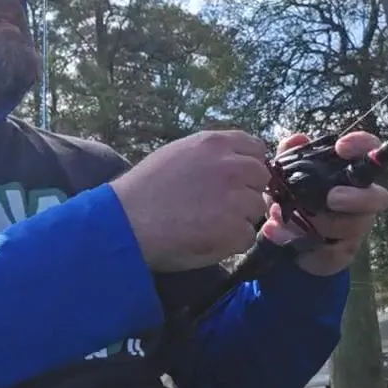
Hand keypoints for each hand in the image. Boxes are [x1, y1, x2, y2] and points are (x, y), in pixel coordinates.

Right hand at [111, 130, 271, 272]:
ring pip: (256, 209)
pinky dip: (231, 242)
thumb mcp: (176, 154)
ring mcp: (238, 198)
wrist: (126, 221)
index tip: (236, 180)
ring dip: (239, 218)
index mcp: (215, 144)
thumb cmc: (142, 189)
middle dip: (246, 191)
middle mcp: (232, 166)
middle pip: (261, 178)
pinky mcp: (236, 229)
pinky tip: (206, 239)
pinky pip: (247, 237)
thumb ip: (209, 155)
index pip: (255, 148)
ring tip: (208, 225)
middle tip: (220, 206)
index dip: (247, 165)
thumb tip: (231, 162)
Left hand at [260, 131, 387, 275]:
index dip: (362, 145)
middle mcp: (360, 200)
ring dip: (318, 224)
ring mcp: (355, 228)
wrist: (282, 237)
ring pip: (352, 227)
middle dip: (357, 198)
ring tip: (284, 218)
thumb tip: (297, 139)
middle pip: (377, 198)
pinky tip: (278, 235)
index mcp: (350, 175)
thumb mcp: (284, 176)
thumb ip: (288, 155)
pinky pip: (332, 254)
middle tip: (332, 198)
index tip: (341, 146)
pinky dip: (304, 247)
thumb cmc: (292, 198)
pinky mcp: (342, 253)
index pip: (369, 153)